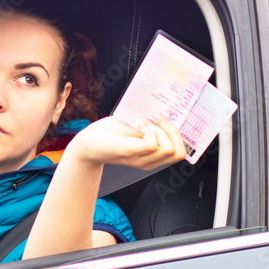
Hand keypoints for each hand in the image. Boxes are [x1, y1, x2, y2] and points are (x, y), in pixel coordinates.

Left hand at [67, 116, 186, 170]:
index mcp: (153, 155)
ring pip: (168, 149)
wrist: (87, 142)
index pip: (180, 153)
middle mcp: (149, 161)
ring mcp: (140, 159)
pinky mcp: (129, 152)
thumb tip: (169, 108)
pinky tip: (138, 125)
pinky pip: (152, 144)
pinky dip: (149, 131)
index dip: (179, 135)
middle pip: (178, 153)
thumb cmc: (111, 133)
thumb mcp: (137, 125)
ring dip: (159, 130)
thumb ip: (152, 122)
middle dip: (172, 132)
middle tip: (157, 120)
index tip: (166, 119)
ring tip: (144, 123)